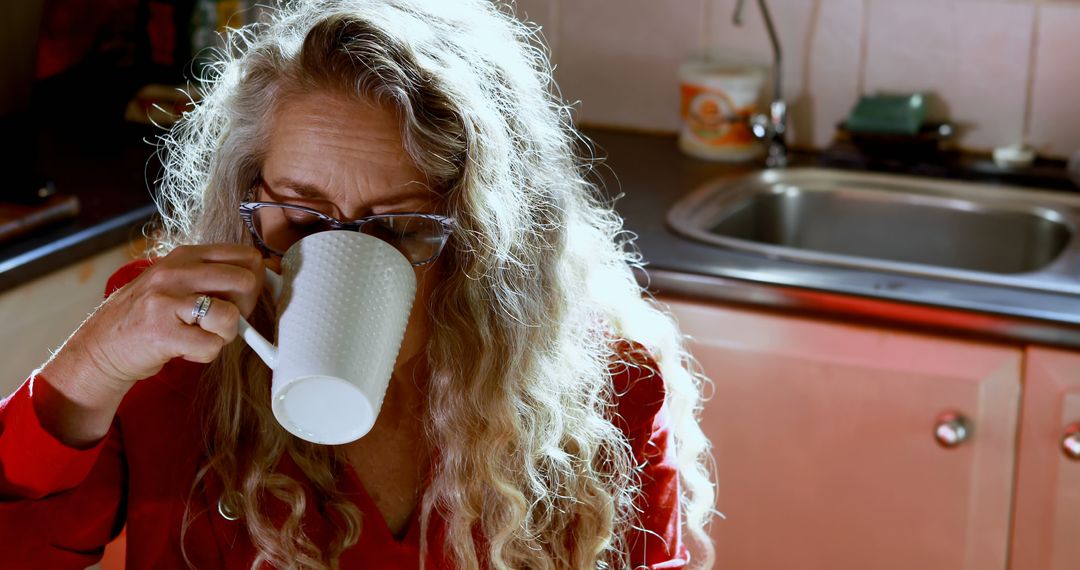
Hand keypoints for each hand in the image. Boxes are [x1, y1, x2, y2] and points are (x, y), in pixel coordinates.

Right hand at [75, 244, 267, 383]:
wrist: (100, 346)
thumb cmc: (149, 316)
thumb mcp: (178, 283)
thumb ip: (214, 276)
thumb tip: (265, 275)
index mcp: (185, 255)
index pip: (247, 256)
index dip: (255, 282)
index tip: (240, 299)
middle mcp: (176, 271)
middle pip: (247, 282)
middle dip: (245, 309)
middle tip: (221, 321)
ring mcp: (167, 300)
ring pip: (231, 315)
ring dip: (224, 335)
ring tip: (199, 335)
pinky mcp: (162, 331)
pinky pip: (212, 345)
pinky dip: (205, 354)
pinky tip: (183, 349)